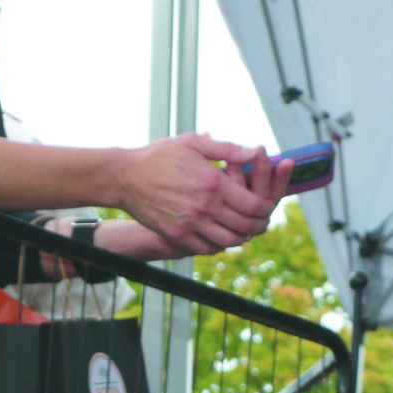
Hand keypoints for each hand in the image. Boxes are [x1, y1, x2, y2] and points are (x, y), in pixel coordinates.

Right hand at [108, 133, 289, 257]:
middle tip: (261, 222)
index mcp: (213, 183)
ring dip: (240, 237)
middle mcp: (204, 207)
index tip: (266, 206)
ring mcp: (190, 224)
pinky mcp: (176, 235)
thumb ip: (227, 149)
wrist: (125, 177)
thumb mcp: (194, 143)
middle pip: (244, 226)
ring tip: (243, 230)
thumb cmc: (160, 156)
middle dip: (258, 225)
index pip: (252, 204)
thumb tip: (254, 152)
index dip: (265, 208)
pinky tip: (221, 236)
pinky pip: (206, 248)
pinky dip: (218, 245)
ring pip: (227, 241)